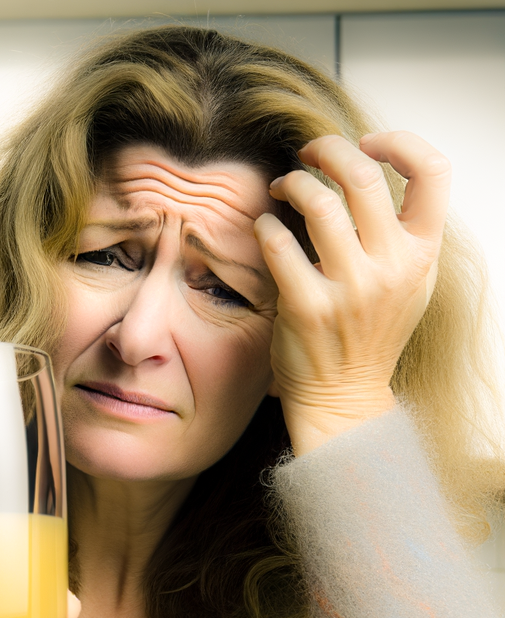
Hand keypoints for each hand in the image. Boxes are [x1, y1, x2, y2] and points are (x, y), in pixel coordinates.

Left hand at [254, 132, 449, 454]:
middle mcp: (390, 267)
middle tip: (310, 152)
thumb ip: (401, 232)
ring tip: (284, 186)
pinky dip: (266, 225)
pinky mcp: (306, 307)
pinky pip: (280, 244)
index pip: (434, 172)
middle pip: (364, 177)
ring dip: (295, 183)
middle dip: (330, 150)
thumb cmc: (370, 332)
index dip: (399, 143)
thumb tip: (374, 170)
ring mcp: (349, 289)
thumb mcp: (409, 281)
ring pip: (320, 205)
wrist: (344, 395)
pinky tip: (264, 226)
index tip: (367, 143)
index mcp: (421, 254)